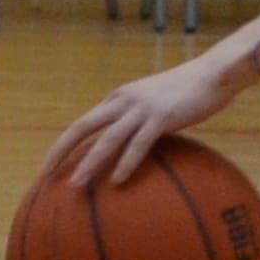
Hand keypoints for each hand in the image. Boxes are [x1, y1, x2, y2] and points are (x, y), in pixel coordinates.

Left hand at [45, 52, 237, 192]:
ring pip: (106, 139)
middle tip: (45, 174)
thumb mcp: (156, 102)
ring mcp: (141, 108)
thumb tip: (132, 143)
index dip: (64, 144)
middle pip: (82, 127)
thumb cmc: (188, 90)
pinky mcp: (161, 117)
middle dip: (61, 151)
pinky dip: (126, 162)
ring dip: (89, 163)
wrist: (213, 73)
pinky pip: (139, 144)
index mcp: (119, 97)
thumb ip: (140, 119)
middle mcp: (123, 101)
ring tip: (76, 185)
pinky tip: (117, 180)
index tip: (52, 164)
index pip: (83, 123)